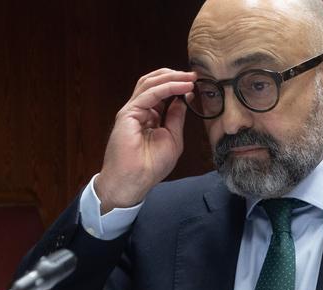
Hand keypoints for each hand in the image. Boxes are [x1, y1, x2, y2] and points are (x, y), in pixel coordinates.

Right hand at [94, 69, 194, 212]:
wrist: (134, 181)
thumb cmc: (151, 166)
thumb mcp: (172, 138)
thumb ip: (176, 117)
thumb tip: (184, 97)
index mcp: (148, 117)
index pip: (161, 93)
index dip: (177, 85)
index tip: (194, 83)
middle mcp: (139, 111)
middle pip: (153, 82)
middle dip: (174, 76)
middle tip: (193, 75)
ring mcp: (132, 111)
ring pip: (149, 83)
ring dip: (172, 78)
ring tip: (189, 78)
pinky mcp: (128, 113)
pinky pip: (149, 94)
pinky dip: (167, 88)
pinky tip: (182, 87)